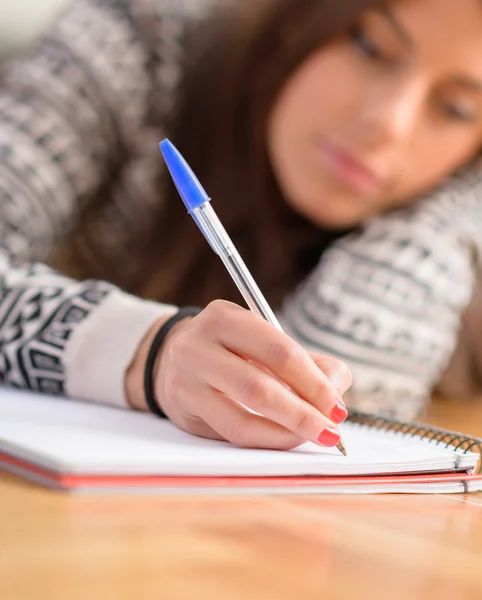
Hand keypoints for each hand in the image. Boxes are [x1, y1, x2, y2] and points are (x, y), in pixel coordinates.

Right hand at [126, 300, 351, 449]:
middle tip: (331, 431)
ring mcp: (186, 378)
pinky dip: (266, 439)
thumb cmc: (233, 352)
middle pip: (259, 386)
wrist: (174, 361)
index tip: (338, 407)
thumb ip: (311, 364)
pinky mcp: (182, 407)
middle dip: (303, 413)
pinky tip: (285, 439)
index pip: (279, 351)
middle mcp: (198, 344)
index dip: (314, 383)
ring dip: (286, 433)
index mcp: (225, 317)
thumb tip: (336, 393)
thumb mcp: (266, 344)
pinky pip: (230, 432)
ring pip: (243, 415)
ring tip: (313, 437)